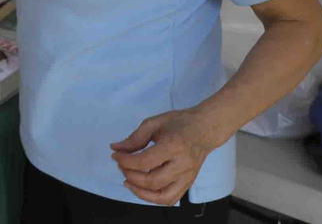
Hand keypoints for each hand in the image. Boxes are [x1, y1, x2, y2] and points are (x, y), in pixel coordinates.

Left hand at [109, 109, 223, 205]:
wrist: (205, 129)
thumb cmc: (179, 123)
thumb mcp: (154, 123)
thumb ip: (134, 138)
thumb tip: (115, 149)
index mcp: (173, 146)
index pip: (145, 162)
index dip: (126, 161)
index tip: (115, 156)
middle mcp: (182, 165)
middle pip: (152, 181)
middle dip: (131, 176)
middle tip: (121, 166)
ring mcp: (187, 177)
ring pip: (162, 196)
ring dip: (141, 192)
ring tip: (128, 181)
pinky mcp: (188, 184)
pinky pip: (170, 199)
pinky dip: (154, 198)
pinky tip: (142, 189)